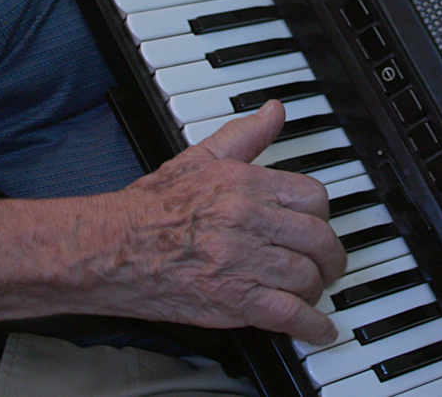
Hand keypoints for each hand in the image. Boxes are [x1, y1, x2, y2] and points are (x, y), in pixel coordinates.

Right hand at [97, 100, 346, 344]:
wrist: (110, 249)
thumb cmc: (148, 208)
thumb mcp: (197, 157)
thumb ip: (244, 136)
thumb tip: (274, 112)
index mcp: (244, 183)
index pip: (313, 197)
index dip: (321, 215)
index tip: (318, 225)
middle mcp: (248, 220)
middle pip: (318, 239)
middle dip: (330, 257)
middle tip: (328, 264)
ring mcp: (243, 261)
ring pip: (307, 276)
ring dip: (317, 289)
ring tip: (313, 292)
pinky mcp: (234, 300)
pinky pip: (289, 314)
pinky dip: (311, 325)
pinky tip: (319, 329)